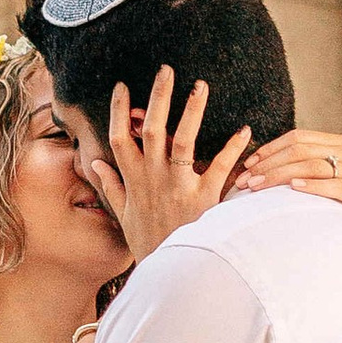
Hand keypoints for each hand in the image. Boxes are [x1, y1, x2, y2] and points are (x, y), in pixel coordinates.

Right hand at [81, 66, 250, 260]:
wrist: (172, 273)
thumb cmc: (149, 243)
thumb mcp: (123, 215)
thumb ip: (111, 186)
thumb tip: (95, 165)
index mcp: (133, 179)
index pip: (120, 137)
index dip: (120, 111)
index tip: (124, 85)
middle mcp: (153, 177)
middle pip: (152, 129)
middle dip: (158, 97)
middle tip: (166, 69)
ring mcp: (178, 185)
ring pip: (182, 140)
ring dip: (192, 111)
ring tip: (201, 86)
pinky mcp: (204, 197)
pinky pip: (219, 168)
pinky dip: (233, 148)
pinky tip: (245, 129)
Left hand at [236, 130, 341, 298]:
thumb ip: (329, 166)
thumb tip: (295, 173)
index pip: (298, 138)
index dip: (270, 149)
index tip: (248, 162)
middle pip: (298, 150)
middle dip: (266, 163)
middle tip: (242, 179)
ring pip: (309, 165)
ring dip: (278, 176)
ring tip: (255, 187)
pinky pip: (335, 185)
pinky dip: (312, 185)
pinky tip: (293, 189)